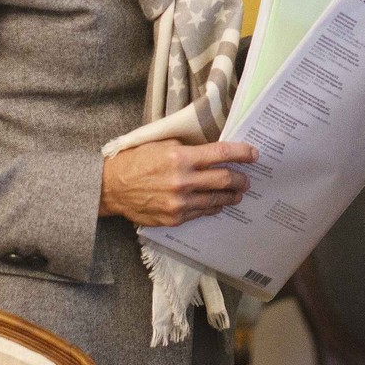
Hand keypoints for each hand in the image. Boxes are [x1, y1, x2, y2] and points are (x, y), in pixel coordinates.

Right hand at [99, 139, 256, 226]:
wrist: (111, 188)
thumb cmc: (136, 161)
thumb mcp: (162, 145)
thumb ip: (188, 149)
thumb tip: (212, 152)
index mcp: (181, 158)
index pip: (221, 153)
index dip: (241, 153)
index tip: (253, 154)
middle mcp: (183, 181)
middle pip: (224, 179)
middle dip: (240, 178)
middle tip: (247, 178)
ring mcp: (179, 203)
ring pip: (216, 200)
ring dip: (231, 196)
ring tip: (237, 193)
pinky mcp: (174, 218)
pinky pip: (201, 213)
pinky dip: (212, 207)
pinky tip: (217, 204)